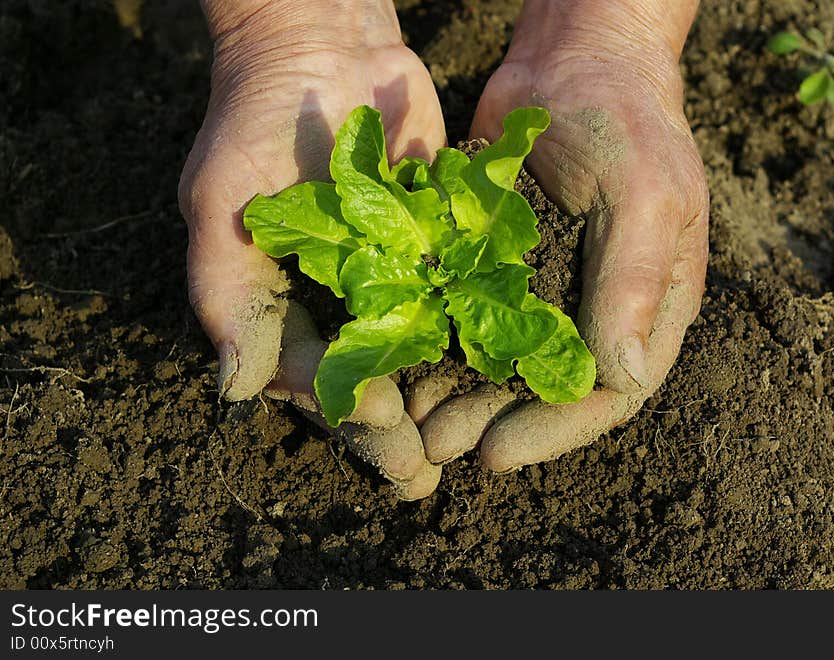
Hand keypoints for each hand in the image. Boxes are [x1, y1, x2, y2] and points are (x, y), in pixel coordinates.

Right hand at [178, 1, 445, 497]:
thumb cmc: (255, 123)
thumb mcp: (222, 206)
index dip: (346, 407)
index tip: (385, 428)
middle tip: (423, 477)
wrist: (324, 48)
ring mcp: (389, 277)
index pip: (312, 375)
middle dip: (393, 432)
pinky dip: (474, 334)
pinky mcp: (433, 246)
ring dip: (437, 401)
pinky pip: (453, 297)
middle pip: (367, 380)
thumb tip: (236, 388)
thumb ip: (228, 295)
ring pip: (414, 353)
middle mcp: (338, 302)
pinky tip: (503, 370)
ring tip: (466, 447)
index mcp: (283, 305)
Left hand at [415, 0, 708, 470]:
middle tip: (439, 448)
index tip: (499, 454)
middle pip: (545, 390)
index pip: (608, 394)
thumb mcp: (645, 196)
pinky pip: (468, 316)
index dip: (554, 431)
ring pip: (500, 362)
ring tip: (412, 422)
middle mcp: (596, 309)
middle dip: (491, 422)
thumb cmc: (628, 121)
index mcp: (648, 307)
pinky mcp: (499, 263)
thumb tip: (621, 377)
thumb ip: (635, 283)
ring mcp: (545, 289)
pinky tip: (402, 366)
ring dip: (457, 395)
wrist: (574, 59)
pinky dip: (438, 344)